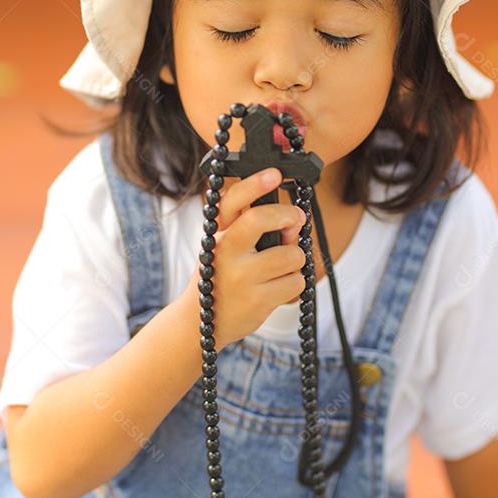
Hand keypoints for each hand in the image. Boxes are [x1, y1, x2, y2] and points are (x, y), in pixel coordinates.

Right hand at [182, 167, 308, 351]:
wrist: (202, 323)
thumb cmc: (221, 276)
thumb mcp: (225, 246)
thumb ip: (254, 227)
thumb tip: (296, 218)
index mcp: (218, 234)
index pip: (232, 202)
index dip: (254, 184)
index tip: (273, 173)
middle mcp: (226, 252)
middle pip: (261, 219)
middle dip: (287, 216)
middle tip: (294, 219)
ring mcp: (242, 277)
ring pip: (291, 254)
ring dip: (294, 260)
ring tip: (279, 268)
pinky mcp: (258, 301)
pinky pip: (296, 282)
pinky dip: (293, 284)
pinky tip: (276, 289)